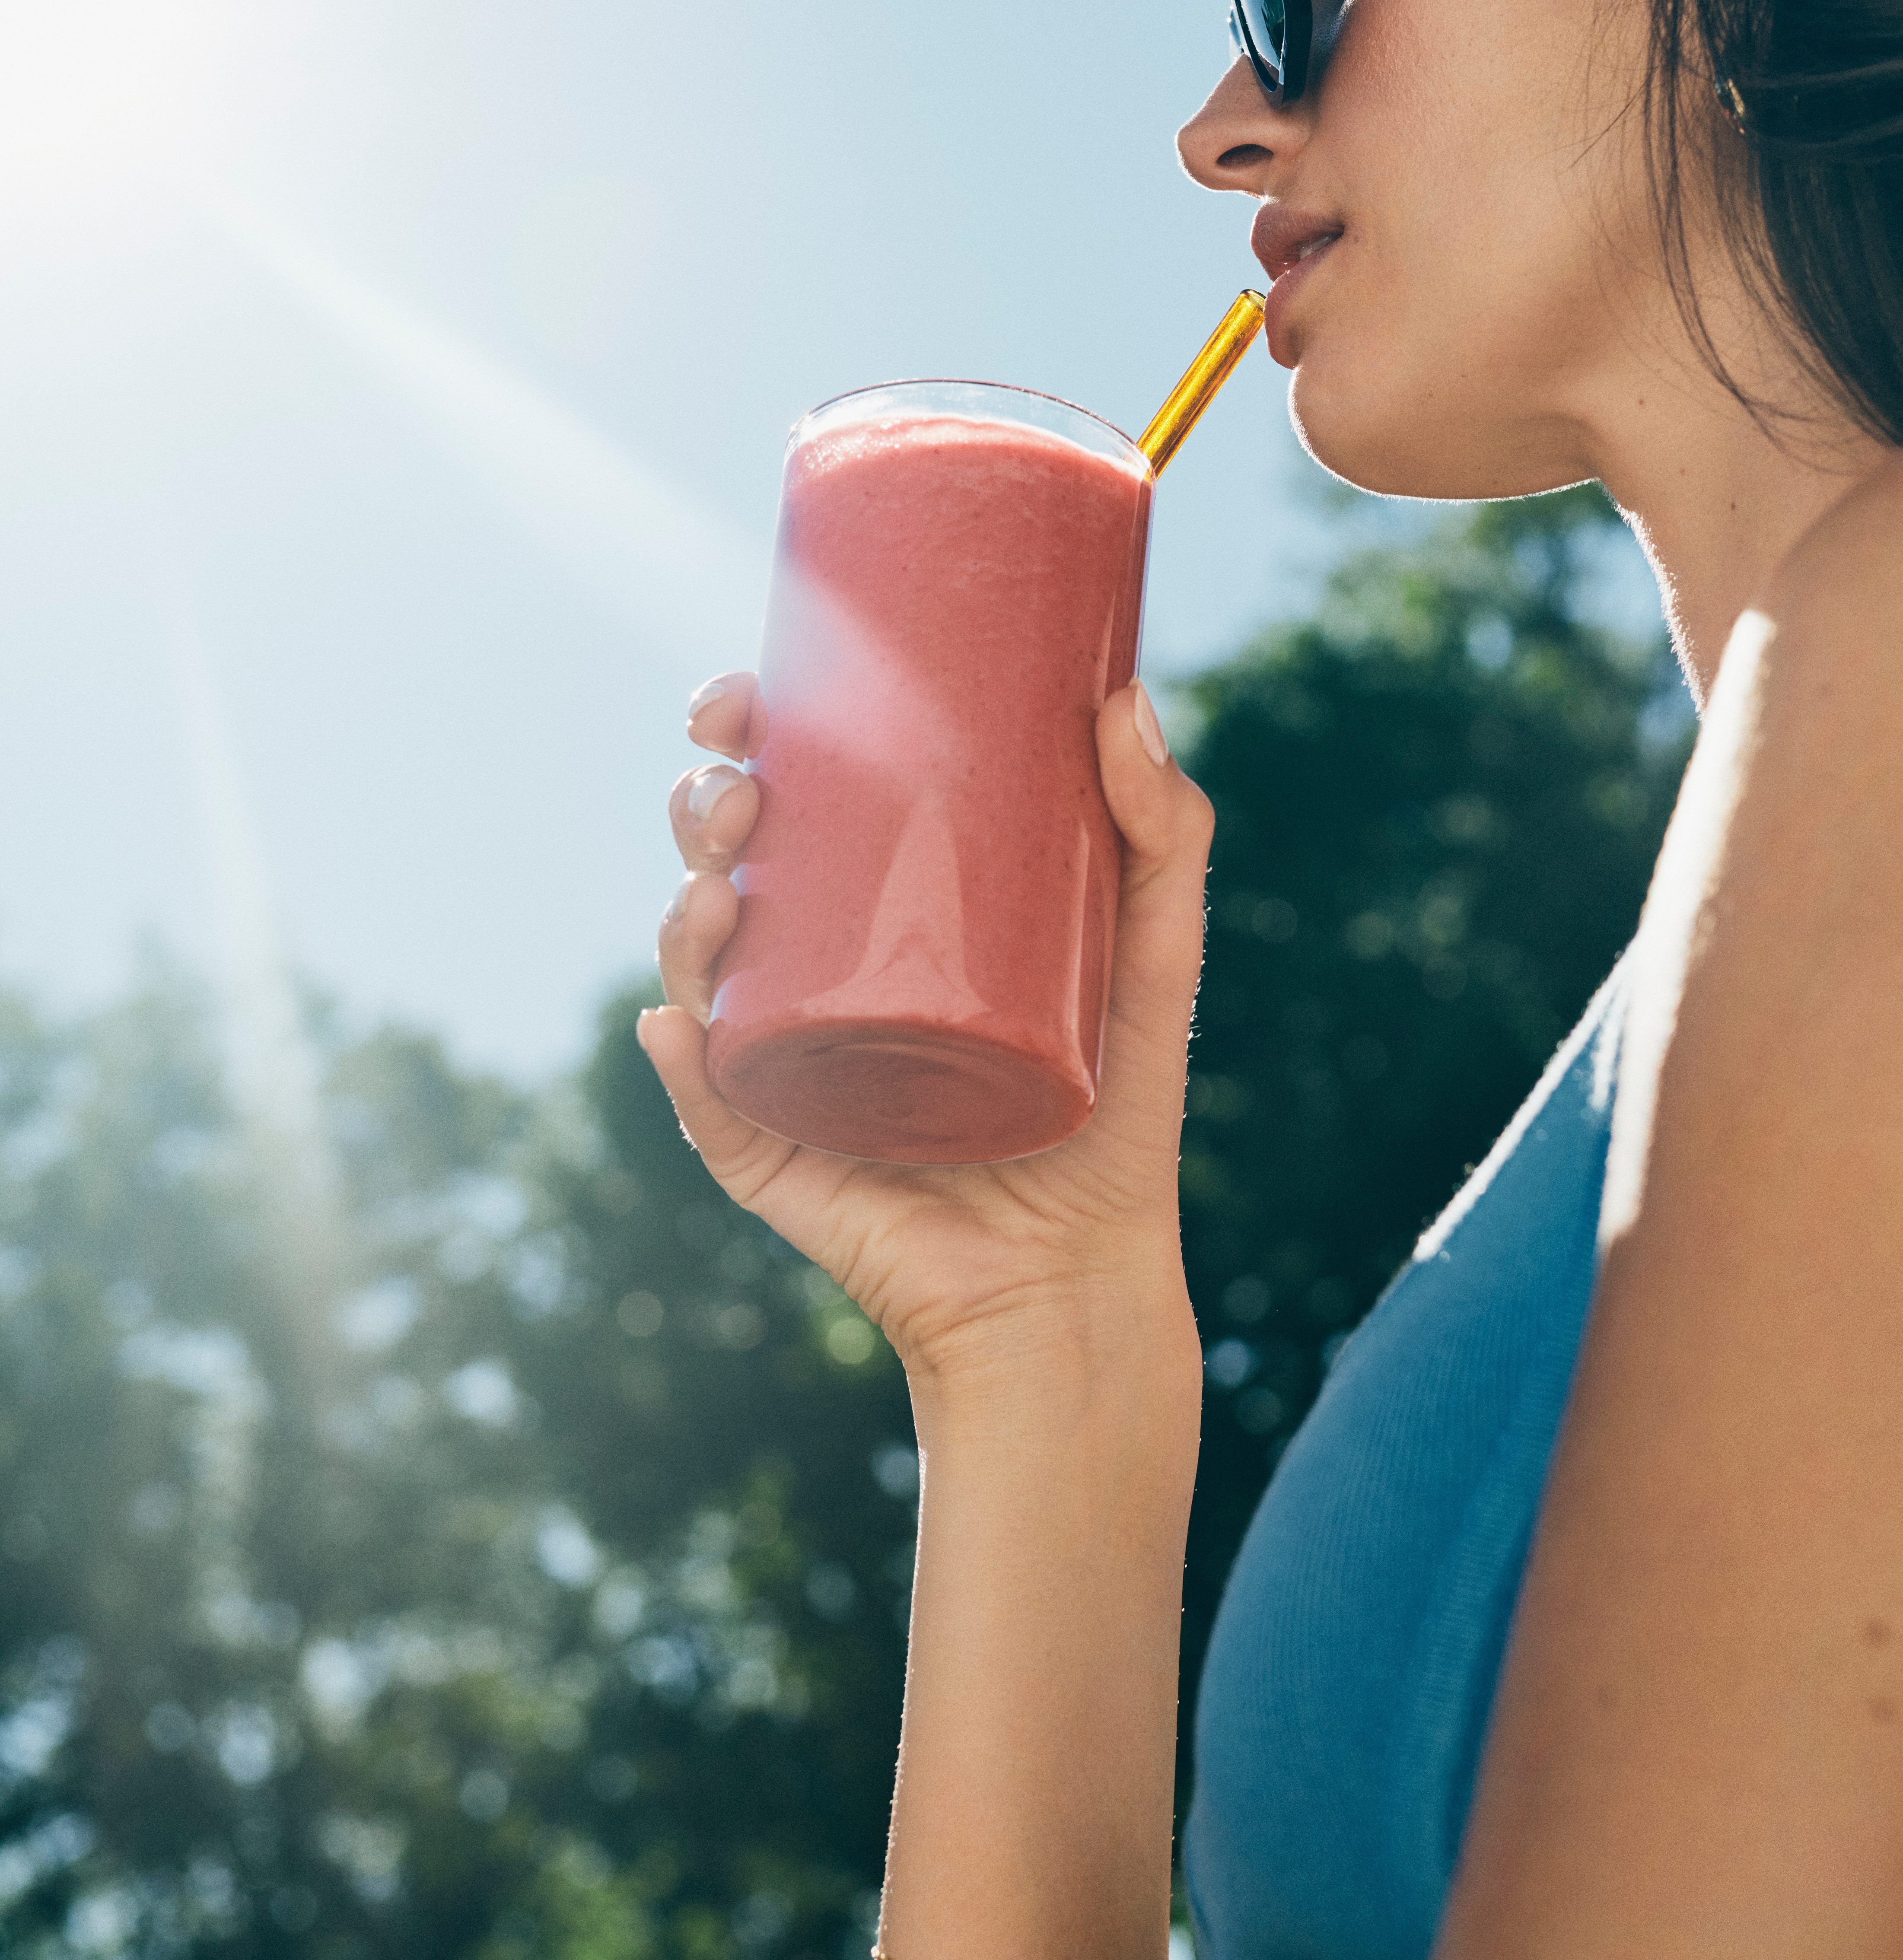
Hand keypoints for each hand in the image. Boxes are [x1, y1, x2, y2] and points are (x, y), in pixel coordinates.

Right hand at [636, 675, 1212, 1393]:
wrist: (1089, 1266)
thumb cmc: (1119, 1102)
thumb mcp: (1156, 952)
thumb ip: (1166, 830)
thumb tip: (1125, 698)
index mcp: (881, 905)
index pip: (793, 795)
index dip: (747, 732)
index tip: (741, 693)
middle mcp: (817, 970)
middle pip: (724, 861)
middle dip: (702, 807)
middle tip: (739, 793)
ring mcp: (786, 1059)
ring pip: (696, 965)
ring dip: (683, 914)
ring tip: (722, 892)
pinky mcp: (774, 1151)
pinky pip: (706, 1098)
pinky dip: (681, 1056)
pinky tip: (679, 1022)